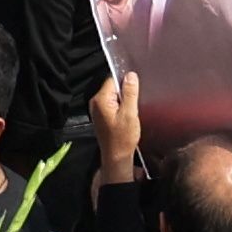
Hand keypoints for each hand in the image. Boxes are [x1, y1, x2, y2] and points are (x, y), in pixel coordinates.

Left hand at [94, 70, 149, 184]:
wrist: (117, 156)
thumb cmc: (123, 138)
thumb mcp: (130, 114)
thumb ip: (130, 93)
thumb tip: (130, 75)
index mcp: (101, 99)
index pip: (112, 80)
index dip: (125, 81)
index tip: (136, 85)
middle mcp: (96, 102)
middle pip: (112, 87)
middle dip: (125, 91)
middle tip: (136, 100)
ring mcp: (97, 109)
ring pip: (113, 96)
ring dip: (124, 100)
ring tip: (132, 108)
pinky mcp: (101, 116)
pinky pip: (112, 104)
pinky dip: (120, 106)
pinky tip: (127, 114)